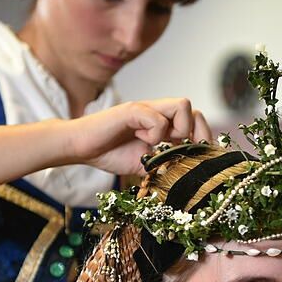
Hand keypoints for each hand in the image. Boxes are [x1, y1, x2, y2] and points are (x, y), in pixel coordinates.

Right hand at [67, 99, 211, 175]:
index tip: (193, 157)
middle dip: (195, 135)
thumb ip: (162, 165)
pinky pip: (157, 118)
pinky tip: (140, 141)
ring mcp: (146, 109)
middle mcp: (157, 113)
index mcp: (162, 123)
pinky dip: (154, 134)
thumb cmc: (108, 153)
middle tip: (178, 152)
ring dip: (178, 130)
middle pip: (194, 110)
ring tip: (159, 145)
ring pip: (182, 105)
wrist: (80, 147)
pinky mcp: (132, 110)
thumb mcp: (143, 164)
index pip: (196, 120)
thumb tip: (184, 176)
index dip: (201, 138)